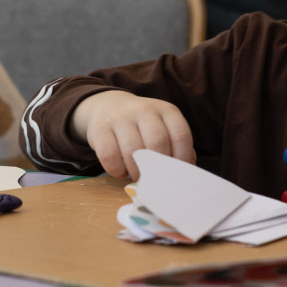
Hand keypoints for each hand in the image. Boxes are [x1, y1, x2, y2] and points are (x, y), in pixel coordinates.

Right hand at [70, 90, 194, 178]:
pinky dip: (116, 170)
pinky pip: (109, 155)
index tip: (175, 175)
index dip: (181, 159)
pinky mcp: (100, 129)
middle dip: (157, 168)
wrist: (108, 106)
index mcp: (166, 111)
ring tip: (137, 176)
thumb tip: (186, 171)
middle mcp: (144, 110)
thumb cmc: (141, 126)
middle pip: (157, 143)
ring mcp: (121, 117)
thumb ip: (176, 148)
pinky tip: (120, 171)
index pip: (180, 135)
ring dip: (136, 171)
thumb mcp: (163, 128)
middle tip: (154, 180)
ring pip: (133, 150)